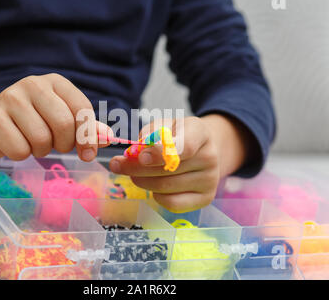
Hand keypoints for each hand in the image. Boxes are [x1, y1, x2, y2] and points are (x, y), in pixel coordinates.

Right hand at [0, 74, 110, 160]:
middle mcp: (34, 84)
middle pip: (64, 124)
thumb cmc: (31, 121)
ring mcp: (11, 98)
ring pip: (42, 139)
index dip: (88, 136)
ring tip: (32, 142)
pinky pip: (20, 150)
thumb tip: (109, 138)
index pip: (82, 108)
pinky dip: (21, 155)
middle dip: (64, 144)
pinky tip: (14, 143)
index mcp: (56, 82)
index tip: (87, 154)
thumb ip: (86, 128)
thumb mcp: (61, 119)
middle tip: (54, 145)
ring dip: (41, 151)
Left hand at [109, 115, 250, 212]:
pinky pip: (173, 203)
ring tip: (133, 174)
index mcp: (200, 133)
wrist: (202, 150)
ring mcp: (210, 180)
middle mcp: (210, 157)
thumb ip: (149, 134)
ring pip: (166, 187)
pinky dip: (156, 196)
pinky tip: (152, 187)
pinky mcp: (205, 198)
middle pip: (168, 170)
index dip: (160, 153)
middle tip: (118, 165)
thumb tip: (133, 153)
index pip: (185, 146)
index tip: (140, 157)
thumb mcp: (164, 125)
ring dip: (142, 181)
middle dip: (137, 168)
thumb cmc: (177, 136)